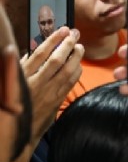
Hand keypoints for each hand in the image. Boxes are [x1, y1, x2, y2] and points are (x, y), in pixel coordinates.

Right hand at [20, 27, 82, 143]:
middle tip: (75, 35)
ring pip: (66, 72)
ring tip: (80, 47)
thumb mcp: (13, 80)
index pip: (39, 54)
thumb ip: (23, 65)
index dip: (53, 40)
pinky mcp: (55, 102)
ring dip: (75, 58)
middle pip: (56, 61)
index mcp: (21, 76)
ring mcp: (47, 94)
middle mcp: (35, 84)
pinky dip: (76, 73)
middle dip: (67, 46)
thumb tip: (35, 49)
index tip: (62, 30)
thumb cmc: (13, 102)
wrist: (16, 131)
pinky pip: (69, 84)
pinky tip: (78, 65)